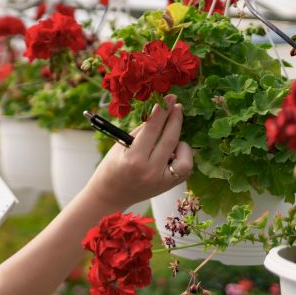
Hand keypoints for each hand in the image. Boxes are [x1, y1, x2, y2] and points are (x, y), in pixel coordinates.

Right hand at [83, 94, 193, 210]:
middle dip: (175, 118)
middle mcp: (150, 170)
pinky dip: (182, 156)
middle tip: (177, 104)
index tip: (168, 98)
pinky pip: (185, 166)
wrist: (110, 195)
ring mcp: (162, 180)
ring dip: (179, 141)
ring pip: (183, 154)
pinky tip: (172, 153)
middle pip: (170, 138)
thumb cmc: (111, 168)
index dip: (162, 111)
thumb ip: (141, 132)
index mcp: (134, 159)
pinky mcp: (168, 186)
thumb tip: (159, 114)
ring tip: (168, 140)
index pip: (152, 129)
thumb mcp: (121, 146)